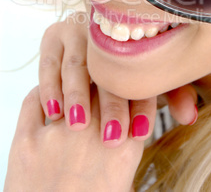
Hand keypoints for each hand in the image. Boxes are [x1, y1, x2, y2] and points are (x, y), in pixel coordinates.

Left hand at [4, 86, 142, 191]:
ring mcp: (57, 136)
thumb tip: (124, 118)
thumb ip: (126, 147)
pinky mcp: (26, 141)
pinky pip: (34, 100)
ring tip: (74, 87)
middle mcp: (91, 136)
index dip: (125, 87)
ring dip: (74, 84)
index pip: (129, 95)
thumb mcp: (121, 181)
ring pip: (70, 86)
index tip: (121, 87)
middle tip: (98, 86)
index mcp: (121, 149)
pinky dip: (41, 93)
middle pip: (101, 85)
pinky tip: (48, 97)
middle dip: (102, 83)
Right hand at [39, 13, 197, 145]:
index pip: (139, 68)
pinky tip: (55, 111)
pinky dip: (50, 87)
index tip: (142, 131)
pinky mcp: (53, 35)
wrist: (95, 36)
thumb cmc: (128, 64)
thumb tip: (189, 117)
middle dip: (111, 104)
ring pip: (76, 64)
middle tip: (113, 136)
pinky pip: (49, 62)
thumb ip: (173, 94)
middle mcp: (103, 29)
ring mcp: (77, 29)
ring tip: (79, 124)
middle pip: (107, 69)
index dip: (141, 101)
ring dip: (77, 95)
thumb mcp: (151, 76)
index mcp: (133, 33)